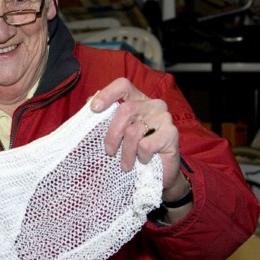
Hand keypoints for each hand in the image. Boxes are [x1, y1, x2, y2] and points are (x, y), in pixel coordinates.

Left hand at [90, 78, 189, 204]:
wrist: (160, 174)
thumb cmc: (135, 151)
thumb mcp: (118, 133)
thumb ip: (105, 118)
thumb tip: (88, 103)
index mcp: (138, 100)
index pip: (123, 85)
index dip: (107, 94)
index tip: (94, 108)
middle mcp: (153, 104)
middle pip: (125, 110)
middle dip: (112, 134)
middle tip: (109, 152)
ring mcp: (164, 117)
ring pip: (133, 131)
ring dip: (126, 153)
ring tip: (126, 164)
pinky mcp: (171, 133)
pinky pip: (145, 145)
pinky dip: (141, 157)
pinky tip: (145, 161)